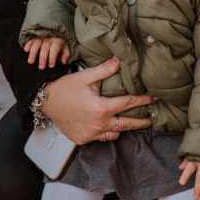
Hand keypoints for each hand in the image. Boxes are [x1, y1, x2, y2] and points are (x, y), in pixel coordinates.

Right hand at [23, 35, 70, 69]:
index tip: (51, 66)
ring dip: (33, 53)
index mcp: (57, 41)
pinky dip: (28, 44)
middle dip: (43, 58)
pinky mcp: (35, 36)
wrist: (57, 27)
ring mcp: (41, 36)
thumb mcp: (66, 45)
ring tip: (30, 62)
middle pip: (45, 49)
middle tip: (41, 67)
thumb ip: (66, 54)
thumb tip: (64, 62)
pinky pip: (31, 39)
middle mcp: (49, 39)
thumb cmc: (61, 40)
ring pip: (36, 44)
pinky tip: (26, 50)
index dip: (52, 58)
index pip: (54, 50)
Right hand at [40, 55, 156, 144]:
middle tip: (150, 120)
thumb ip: (105, 70)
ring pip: (114, 134)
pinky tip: (107, 125)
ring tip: (128, 122)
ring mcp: (90, 134)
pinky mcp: (83, 139)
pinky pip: (100, 138)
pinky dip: (106, 132)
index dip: (144, 100)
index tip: (154, 99)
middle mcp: (98, 124)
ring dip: (121, 128)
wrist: (45, 101)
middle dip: (140, 122)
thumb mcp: (86, 76)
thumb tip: (120, 60)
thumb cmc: (65, 88)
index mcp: (101, 108)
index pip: (129, 104)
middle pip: (127, 125)